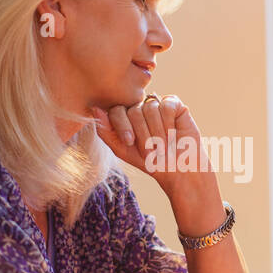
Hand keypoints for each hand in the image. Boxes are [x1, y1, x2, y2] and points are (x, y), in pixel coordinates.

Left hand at [92, 94, 212, 199]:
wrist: (179, 169)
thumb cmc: (151, 161)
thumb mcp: (122, 150)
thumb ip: (106, 131)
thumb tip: (94, 108)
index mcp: (125, 118)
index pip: (116, 110)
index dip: (122, 126)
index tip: (130, 142)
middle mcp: (140, 108)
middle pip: (134, 111)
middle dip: (142, 134)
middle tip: (151, 150)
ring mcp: (157, 104)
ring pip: (150, 108)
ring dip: (157, 132)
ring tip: (163, 145)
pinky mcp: (174, 104)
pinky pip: (166, 104)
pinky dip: (168, 122)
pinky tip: (173, 134)